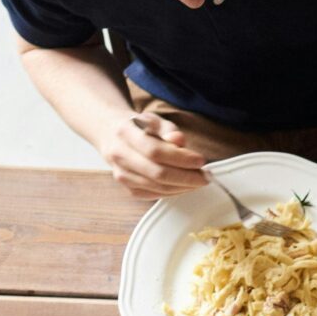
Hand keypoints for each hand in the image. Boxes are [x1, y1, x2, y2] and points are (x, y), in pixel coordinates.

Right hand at [95, 112, 210, 197]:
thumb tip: (180, 141)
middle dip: (186, 177)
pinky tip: (184, 185)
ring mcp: (122, 175)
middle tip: (205, 176)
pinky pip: (154, 195)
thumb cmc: (138, 127)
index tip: (200, 161)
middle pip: (157, 173)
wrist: (111, 134)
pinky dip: (173, 192)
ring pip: (158, 188)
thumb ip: (169, 129)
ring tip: (198, 180)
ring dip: (183, 187)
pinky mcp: (128, 189)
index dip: (180, 158)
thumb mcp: (154, 120)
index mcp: (126, 134)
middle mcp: (120, 156)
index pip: (155, 151)